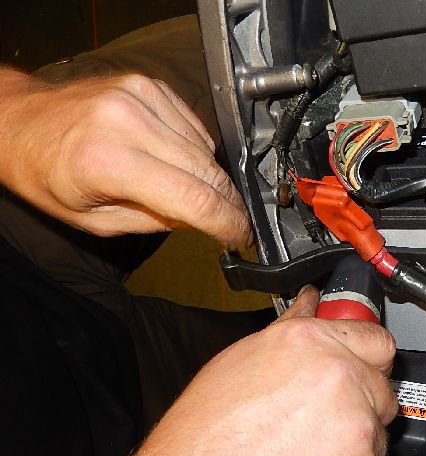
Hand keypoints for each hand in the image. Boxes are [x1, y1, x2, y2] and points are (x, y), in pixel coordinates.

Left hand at [0, 69, 251, 248]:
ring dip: (210, 177)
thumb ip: (153, 222)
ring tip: (189, 191)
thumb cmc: (47, 174)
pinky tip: (177, 161)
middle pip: (208, 172)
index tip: (241, 237)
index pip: (194, 199)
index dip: (228, 223)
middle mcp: (127, 121)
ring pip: (206, 150)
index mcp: (108, 161)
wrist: (21, 121)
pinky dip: (196, 151)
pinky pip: (194, 127)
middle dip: (227, 203)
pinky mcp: (149, 85)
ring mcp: (140, 96)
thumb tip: (203, 219)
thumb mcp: (95, 220)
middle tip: (231, 222)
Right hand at [92, 285, 397, 455]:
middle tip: (314, 423)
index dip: (364, 357)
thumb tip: (311, 302)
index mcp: (310, 346)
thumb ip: (289, 329)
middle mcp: (341, 384)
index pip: (376, 341)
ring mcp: (358, 436)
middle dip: (358, 404)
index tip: (356, 368)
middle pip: (381, 391)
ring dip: (352, 446)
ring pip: (377, 437)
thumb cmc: (200, 445)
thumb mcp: (237, 365)